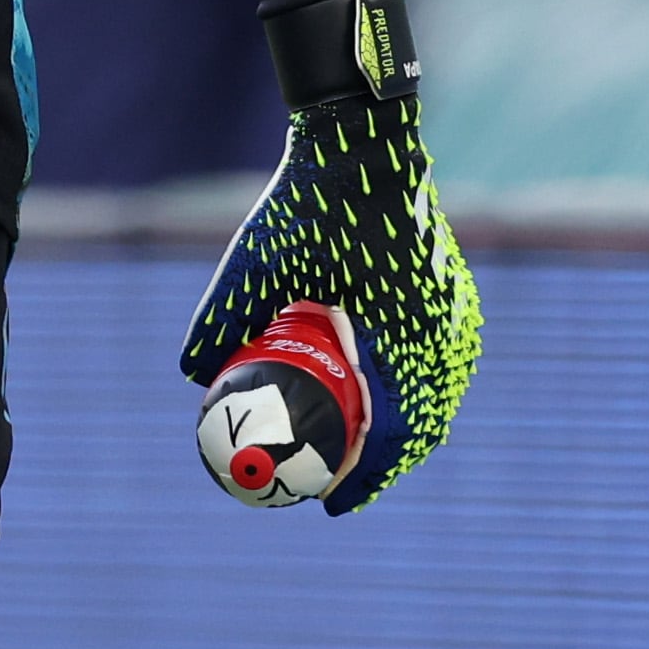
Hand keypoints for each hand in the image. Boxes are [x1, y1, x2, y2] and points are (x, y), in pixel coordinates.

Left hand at [181, 0, 480, 513]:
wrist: (365, 142)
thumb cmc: (308, 204)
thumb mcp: (253, 262)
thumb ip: (222, 317)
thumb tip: (191, 375)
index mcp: (406, 338)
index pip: (395, 433)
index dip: (365, 479)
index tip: (327, 506)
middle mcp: (445, 335)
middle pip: (422, 427)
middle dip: (383, 467)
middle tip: (334, 490)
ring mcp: (457, 317)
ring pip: (434, 398)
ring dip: (398, 432)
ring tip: (353, 454)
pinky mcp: (454, 298)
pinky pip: (437, 365)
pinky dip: (409, 394)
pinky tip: (371, 397)